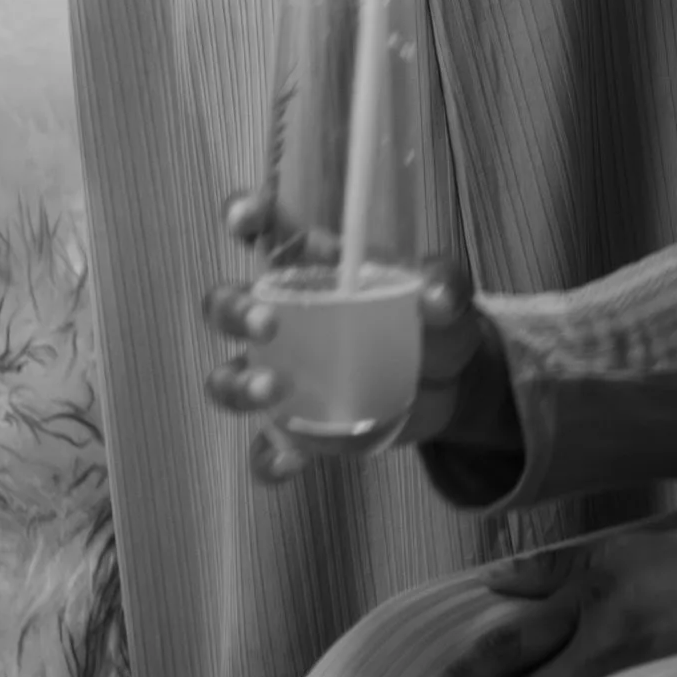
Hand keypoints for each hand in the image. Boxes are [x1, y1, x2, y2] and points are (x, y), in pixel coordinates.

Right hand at [202, 184, 511, 485]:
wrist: (454, 385)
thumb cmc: (434, 321)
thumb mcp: (448, 293)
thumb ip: (444, 284)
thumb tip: (433, 300)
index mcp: (308, 270)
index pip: (259, 232)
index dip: (240, 216)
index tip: (244, 219)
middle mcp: (280, 318)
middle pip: (222, 307)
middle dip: (233, 312)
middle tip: (268, 324)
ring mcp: (282, 375)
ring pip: (225, 377)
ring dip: (238, 385)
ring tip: (275, 391)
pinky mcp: (299, 428)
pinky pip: (264, 447)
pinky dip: (267, 457)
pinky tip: (290, 461)